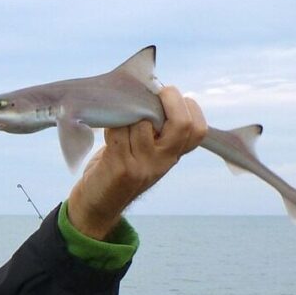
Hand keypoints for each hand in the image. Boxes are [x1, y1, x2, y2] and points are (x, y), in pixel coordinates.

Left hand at [67, 86, 206, 239]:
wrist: (97, 205)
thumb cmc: (119, 167)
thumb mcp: (145, 151)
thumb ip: (154, 129)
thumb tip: (150, 90)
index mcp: (172, 155)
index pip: (198, 130)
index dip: (189, 108)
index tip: (169, 99)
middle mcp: (163, 161)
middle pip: (182, 124)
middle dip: (169, 99)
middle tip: (154, 93)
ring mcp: (143, 165)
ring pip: (142, 123)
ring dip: (129, 111)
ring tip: (120, 116)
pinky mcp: (121, 168)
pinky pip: (119, 132)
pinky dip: (111, 124)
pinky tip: (107, 129)